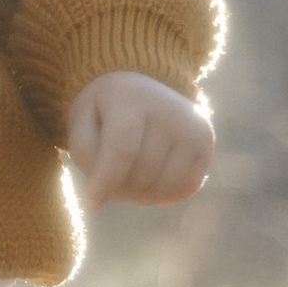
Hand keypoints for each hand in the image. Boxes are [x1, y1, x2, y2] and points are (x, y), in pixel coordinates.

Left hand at [68, 71, 212, 208]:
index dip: (105, 183)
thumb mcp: (83, 122)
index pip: (122, 149)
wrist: (143, 81)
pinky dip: (166, 195)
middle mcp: (168, 108)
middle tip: (109, 184)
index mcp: (131, 98)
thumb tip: (102, 199)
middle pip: (144, 173)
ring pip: (166, 186)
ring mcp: (192, 124)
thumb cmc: (105, 110)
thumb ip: (86, 156)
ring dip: (143, 197)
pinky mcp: (205, 139)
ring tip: (129, 181)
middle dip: (122, 191)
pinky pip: (187, 187)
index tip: (91, 205)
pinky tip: (152, 180)